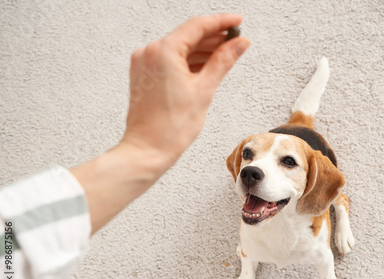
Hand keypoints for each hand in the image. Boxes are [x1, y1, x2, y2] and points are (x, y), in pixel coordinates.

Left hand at [122, 14, 249, 173]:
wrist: (147, 150)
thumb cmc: (169, 128)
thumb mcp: (204, 90)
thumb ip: (223, 61)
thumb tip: (238, 44)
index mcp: (163, 51)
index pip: (198, 26)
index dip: (221, 22)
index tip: (237, 22)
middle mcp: (150, 53)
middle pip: (188, 35)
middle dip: (213, 37)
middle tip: (236, 40)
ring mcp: (144, 63)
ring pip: (180, 48)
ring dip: (202, 50)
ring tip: (225, 54)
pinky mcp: (144, 75)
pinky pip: (170, 60)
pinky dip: (188, 61)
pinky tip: (205, 66)